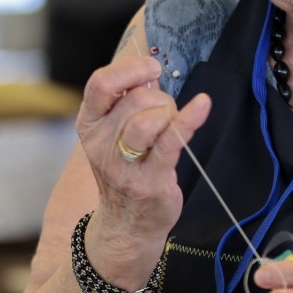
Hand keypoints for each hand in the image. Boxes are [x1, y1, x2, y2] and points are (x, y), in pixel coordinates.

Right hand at [75, 55, 210, 250]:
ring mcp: (123, 165)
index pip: (100, 84)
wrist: (127, 223)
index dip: (129, 69)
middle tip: (166, 114)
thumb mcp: (114, 133)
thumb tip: (152, 71)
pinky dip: (190, 119)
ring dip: (169, 113)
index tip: (152, 68)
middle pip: (134, 100)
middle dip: (160, 98)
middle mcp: (100, 144)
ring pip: (147, 119)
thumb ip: (128, 101)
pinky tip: (203, 105)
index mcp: (89, 125)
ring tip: (172, 125)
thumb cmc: (127, 170)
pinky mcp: (150, 179)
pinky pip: (171, 140)